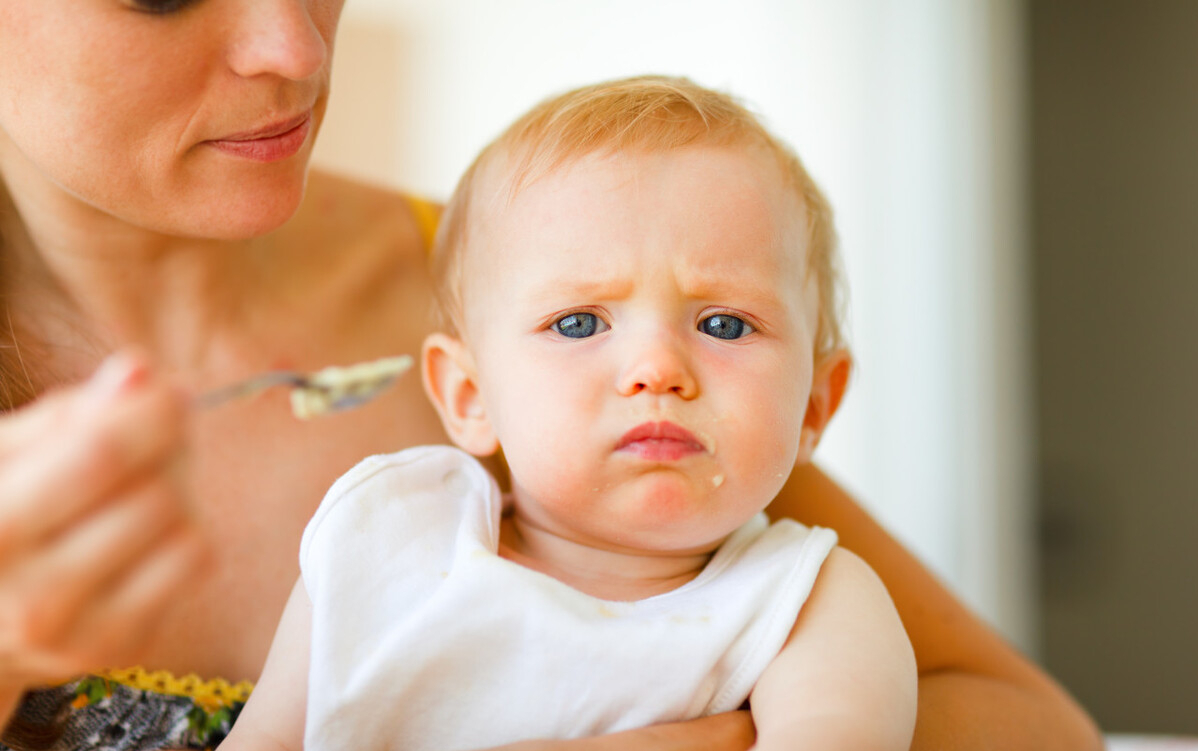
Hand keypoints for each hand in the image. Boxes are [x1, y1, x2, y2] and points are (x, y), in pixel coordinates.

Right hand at [0, 353, 210, 713]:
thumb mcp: (7, 457)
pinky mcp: (117, 646)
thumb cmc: (1, 518)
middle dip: (168, 449)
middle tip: (154, 437)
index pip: (101, 454)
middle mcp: (29, 592)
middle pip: (154, 492)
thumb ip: (67, 414)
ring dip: (177, 490)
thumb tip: (138, 370)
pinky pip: (196, 562)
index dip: (151, 412)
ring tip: (139, 487)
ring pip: (182, 526)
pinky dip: (185, 532)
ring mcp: (76, 630)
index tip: (169, 389)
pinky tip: (147, 532)